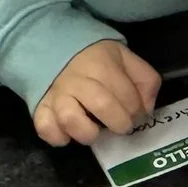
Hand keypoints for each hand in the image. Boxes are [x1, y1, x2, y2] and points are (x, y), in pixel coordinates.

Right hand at [35, 43, 161, 147]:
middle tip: (121, 125)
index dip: (138, 111)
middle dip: (120, 123)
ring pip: (70, 119)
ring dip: (88, 133)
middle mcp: (77, 80)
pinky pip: (45, 128)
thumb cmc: (97, 59)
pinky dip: (58, 137)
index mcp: (101, 66)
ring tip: (95, 132)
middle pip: (102, 106)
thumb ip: (145, 80)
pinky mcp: (40, 108)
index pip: (128, 96)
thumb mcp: (126, 59)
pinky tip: (69, 135)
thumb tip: (147, 109)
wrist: (54, 49)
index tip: (137, 114)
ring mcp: (56, 95)